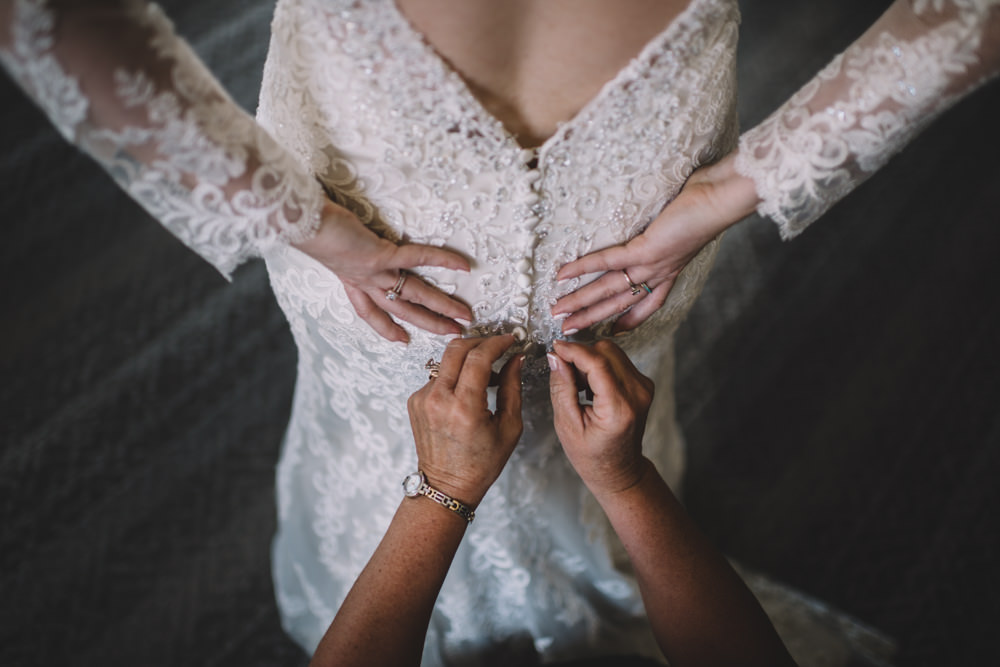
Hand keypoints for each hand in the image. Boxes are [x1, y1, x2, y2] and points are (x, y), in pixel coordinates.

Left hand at [294, 200, 472, 342]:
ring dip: (442, 307)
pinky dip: (441, 260)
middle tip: (452, 335)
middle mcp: (365, 281)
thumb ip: (336, 244)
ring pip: (414, 295)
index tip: (402, 341)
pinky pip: (417, 258)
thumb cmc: (309, 225)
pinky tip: (463, 265)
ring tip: (464, 317)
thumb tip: (337, 234)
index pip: (370, 311)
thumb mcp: (323, 241)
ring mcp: (374, 271)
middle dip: (429, 324)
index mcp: (351, 280)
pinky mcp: (380, 254)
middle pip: (402, 309)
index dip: (387, 328)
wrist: (298, 220)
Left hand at [407, 335, 523, 504]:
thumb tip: (516, 359)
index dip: (497, 343)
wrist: (446, 486)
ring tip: (486, 376)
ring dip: (468, 360)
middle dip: (480, 341)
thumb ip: (512, 387)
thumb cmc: (480, 464)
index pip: (478, 357)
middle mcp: (438, 400)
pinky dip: (454, 376)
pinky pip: (437, 376)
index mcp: (464, 408)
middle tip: (497, 347)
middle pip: (457, 349)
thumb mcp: (509, 427)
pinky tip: (467, 391)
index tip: (509, 340)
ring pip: (446, 361)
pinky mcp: (415, 401)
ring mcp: (422, 399)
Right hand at [548, 339, 653, 496]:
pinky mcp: (643, 384)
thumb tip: (556, 357)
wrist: (618, 469)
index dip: (574, 351)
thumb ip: (562, 388)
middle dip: (581, 356)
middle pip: (606, 351)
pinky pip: (618, 360)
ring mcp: (643, 388)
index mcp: (619, 409)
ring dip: (590, 360)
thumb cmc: (592, 455)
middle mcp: (637, 395)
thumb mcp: (567, 425)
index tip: (556, 348)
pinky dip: (600, 366)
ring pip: (612, 352)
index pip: (598, 363)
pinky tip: (591, 387)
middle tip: (566, 375)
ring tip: (579, 386)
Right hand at [551, 152, 758, 333]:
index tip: (614, 333)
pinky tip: (562, 274)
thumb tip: (659, 221)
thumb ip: (671, 229)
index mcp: (670, 269)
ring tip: (557, 311)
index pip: (649, 303)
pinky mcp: (646, 249)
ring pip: (609, 290)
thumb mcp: (687, 223)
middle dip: (591, 318)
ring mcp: (652, 263)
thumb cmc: (708, 203)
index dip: (631, 320)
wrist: (723, 198)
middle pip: (620, 302)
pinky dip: (583, 267)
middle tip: (566, 330)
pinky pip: (608, 261)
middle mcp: (659, 272)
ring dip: (580, 302)